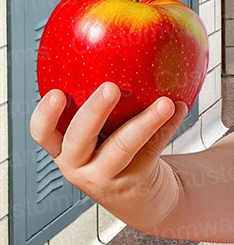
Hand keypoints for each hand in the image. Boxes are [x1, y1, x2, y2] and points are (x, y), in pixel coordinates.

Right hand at [30, 83, 187, 234]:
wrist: (143, 197)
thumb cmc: (119, 153)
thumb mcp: (101, 135)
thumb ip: (103, 105)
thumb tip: (118, 48)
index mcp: (64, 149)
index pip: (43, 133)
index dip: (45, 115)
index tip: (56, 92)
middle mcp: (79, 165)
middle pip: (79, 139)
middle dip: (93, 112)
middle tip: (111, 88)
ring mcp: (106, 176)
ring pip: (123, 146)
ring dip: (146, 121)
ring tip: (165, 103)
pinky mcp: (134, 180)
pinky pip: (152, 148)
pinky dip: (168, 126)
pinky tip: (180, 108)